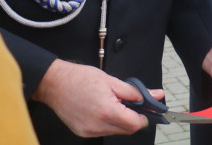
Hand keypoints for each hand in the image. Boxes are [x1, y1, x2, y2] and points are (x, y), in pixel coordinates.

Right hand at [32, 60, 153, 137]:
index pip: (135, 124)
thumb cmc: (81, 79)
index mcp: (107, 111)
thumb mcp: (112, 81)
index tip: (148, 108)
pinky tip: (105, 110)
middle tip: (134, 104)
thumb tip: (156, 95)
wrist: (55, 84)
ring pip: (116, 132)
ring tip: (116, 104)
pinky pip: (103, 131)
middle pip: (127, 130)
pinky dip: (110, 123)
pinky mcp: (82, 133)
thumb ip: (136, 92)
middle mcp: (97, 126)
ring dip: (122, 121)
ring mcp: (89, 131)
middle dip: (135, 118)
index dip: (145, 116)